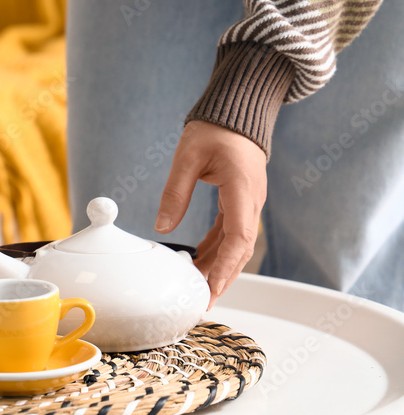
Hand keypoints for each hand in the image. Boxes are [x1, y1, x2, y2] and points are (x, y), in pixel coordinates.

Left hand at [155, 120, 266, 308]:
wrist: (237, 112)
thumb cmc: (214, 129)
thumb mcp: (188, 157)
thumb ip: (175, 192)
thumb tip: (162, 227)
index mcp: (242, 190)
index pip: (239, 238)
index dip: (225, 267)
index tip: (211, 288)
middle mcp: (251, 200)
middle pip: (241, 249)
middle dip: (224, 277)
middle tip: (204, 302)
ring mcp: (248, 202)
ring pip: (237, 243)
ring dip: (219, 266)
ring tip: (197, 286)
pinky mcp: (240, 200)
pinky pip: (231, 231)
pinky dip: (217, 249)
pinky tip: (199, 260)